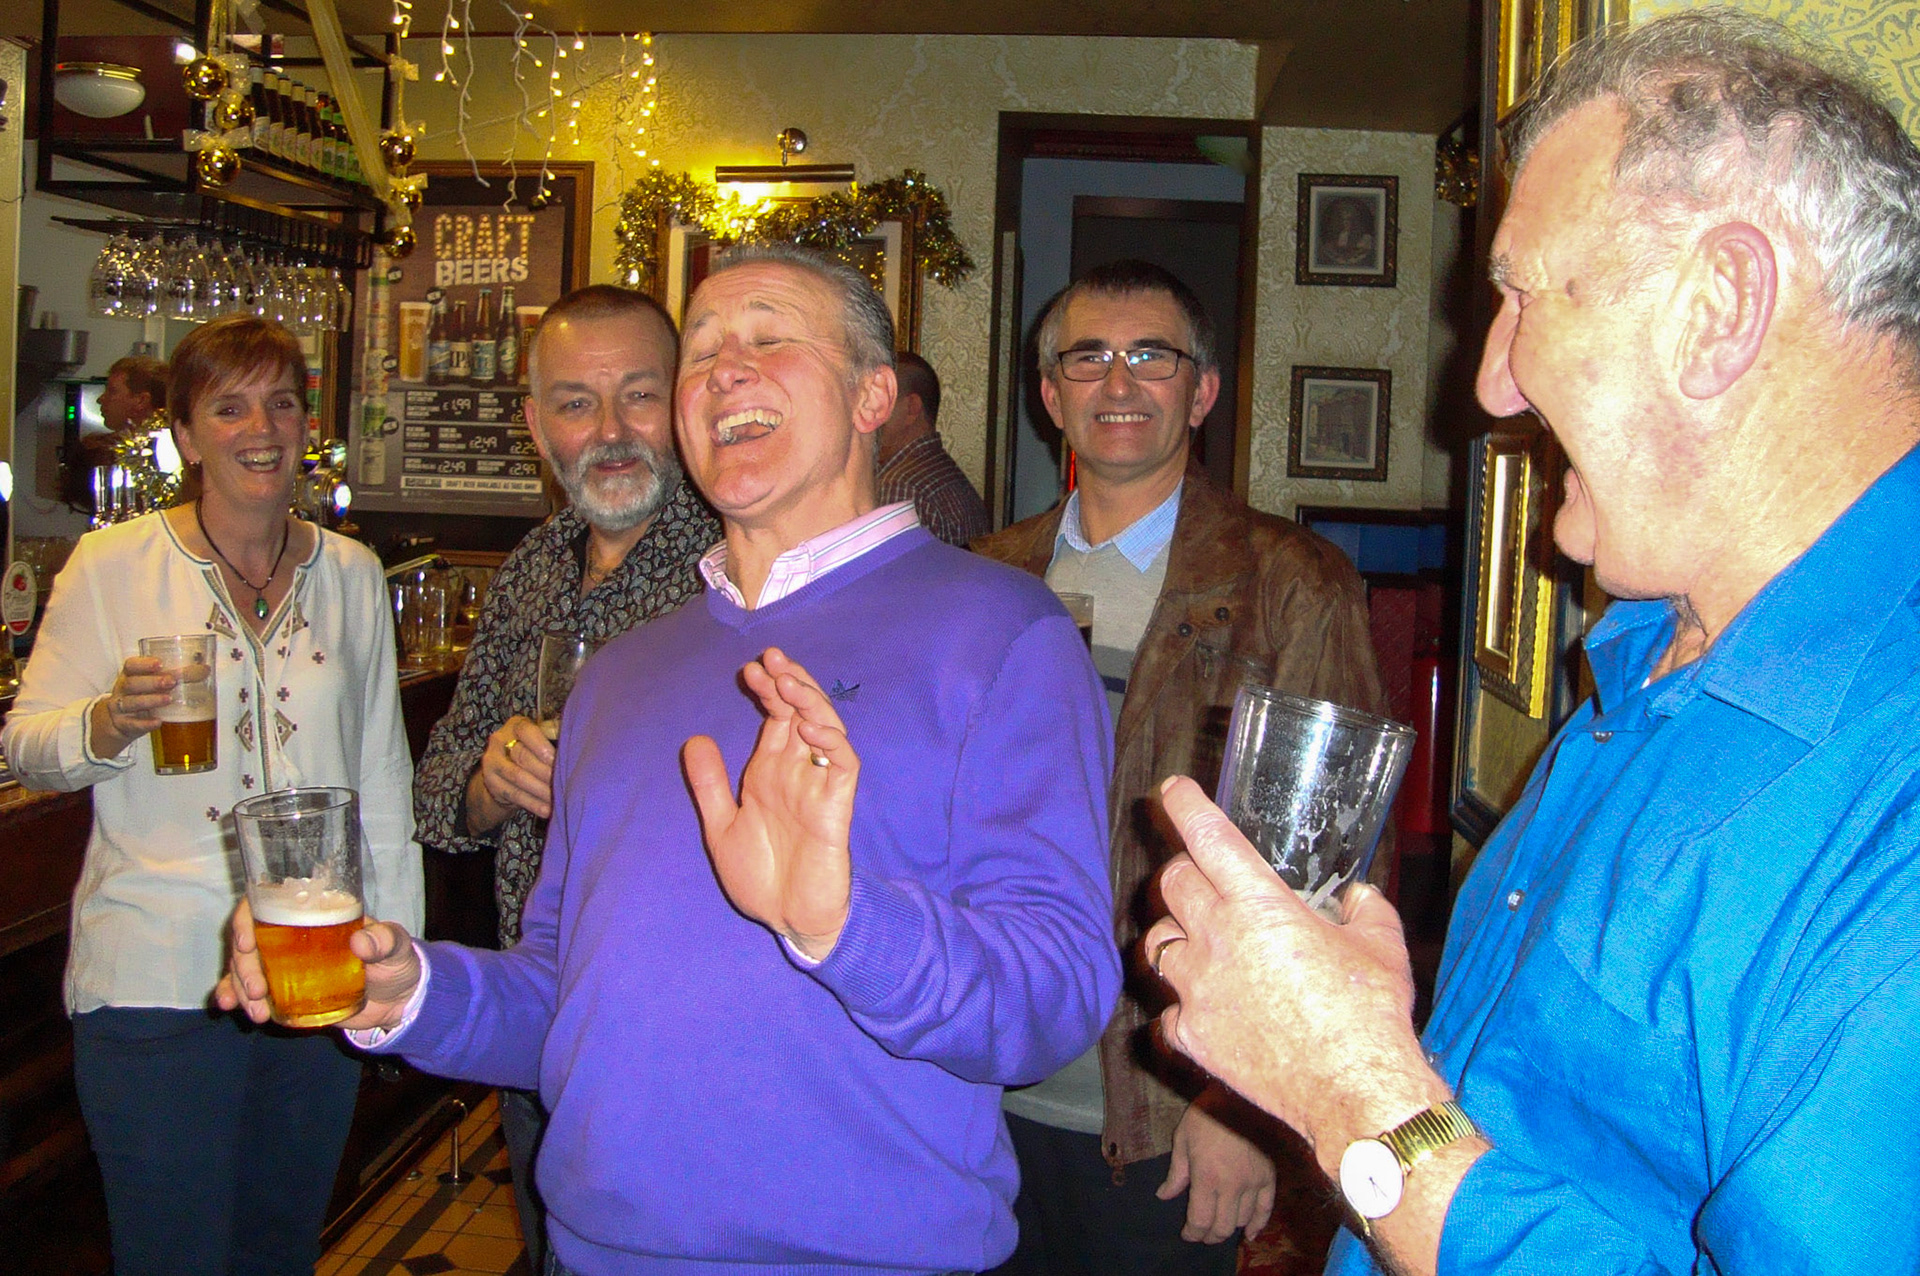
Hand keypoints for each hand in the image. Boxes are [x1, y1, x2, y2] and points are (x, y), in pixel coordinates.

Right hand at [87, 655, 176, 756]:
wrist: (119, 722)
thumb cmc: (142, 697)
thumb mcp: (151, 684)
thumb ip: (174, 676)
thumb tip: (205, 670)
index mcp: (130, 676)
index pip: (131, 666)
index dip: (143, 664)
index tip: (159, 664)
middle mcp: (123, 691)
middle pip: (132, 684)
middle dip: (152, 682)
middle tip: (171, 682)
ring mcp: (121, 708)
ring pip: (131, 702)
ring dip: (151, 700)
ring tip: (168, 699)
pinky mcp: (124, 725)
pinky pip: (132, 724)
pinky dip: (145, 723)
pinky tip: (158, 721)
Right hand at [215, 897, 422, 1032]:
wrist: (397, 1001)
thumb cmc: (396, 961)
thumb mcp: (396, 947)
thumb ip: (384, 940)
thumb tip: (360, 941)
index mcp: (315, 912)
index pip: (268, 901)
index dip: (248, 917)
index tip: (247, 942)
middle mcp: (292, 933)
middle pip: (249, 938)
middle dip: (244, 965)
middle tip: (258, 991)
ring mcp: (283, 962)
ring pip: (243, 965)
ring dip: (239, 986)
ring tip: (257, 1011)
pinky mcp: (283, 989)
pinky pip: (249, 988)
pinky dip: (234, 995)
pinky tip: (229, 1006)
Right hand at [469, 714, 557, 827]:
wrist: (504, 770)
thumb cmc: (532, 749)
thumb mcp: (540, 737)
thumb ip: (553, 736)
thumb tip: (576, 740)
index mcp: (515, 725)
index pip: (526, 731)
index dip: (543, 746)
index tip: (559, 759)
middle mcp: (499, 740)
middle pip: (523, 756)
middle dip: (546, 772)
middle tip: (565, 783)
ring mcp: (492, 762)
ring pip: (518, 777)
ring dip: (541, 790)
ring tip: (559, 798)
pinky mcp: (492, 783)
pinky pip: (514, 795)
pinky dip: (533, 803)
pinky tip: (548, 809)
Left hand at [684, 647, 857, 960]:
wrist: (787, 919)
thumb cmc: (760, 878)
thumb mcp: (720, 827)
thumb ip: (709, 785)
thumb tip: (694, 738)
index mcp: (770, 772)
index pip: (775, 717)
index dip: (767, 689)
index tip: (749, 669)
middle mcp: (797, 771)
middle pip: (802, 712)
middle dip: (790, 682)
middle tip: (771, 657)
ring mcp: (819, 786)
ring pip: (826, 729)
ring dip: (810, 703)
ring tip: (788, 680)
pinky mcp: (837, 807)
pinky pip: (842, 766)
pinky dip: (830, 743)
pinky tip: (808, 728)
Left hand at [1145, 776, 1438, 1170]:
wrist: (1353, 1092)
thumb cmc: (1370, 1014)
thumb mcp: (1381, 945)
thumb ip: (1365, 909)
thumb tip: (1356, 896)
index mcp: (1259, 903)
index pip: (1207, 836)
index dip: (1185, 805)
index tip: (1170, 790)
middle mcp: (1216, 937)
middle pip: (1171, 884)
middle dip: (1182, 873)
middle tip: (1200, 879)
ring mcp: (1196, 988)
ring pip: (1157, 942)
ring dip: (1174, 934)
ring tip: (1198, 941)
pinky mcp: (1190, 1034)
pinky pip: (1169, 1006)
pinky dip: (1184, 1002)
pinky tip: (1208, 1007)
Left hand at [1160, 1091, 1275, 1242]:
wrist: (1240, 1095)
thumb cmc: (1207, 1113)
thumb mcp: (1183, 1139)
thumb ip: (1176, 1172)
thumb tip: (1164, 1195)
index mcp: (1207, 1177)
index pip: (1200, 1220)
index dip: (1192, 1233)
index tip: (1186, 1234)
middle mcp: (1232, 1186)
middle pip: (1221, 1227)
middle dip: (1208, 1236)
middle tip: (1201, 1234)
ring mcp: (1253, 1183)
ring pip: (1241, 1220)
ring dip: (1228, 1228)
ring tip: (1218, 1226)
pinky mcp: (1269, 1177)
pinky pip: (1266, 1210)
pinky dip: (1257, 1225)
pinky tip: (1249, 1234)